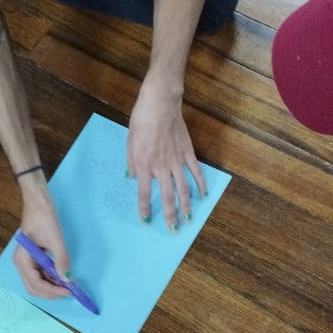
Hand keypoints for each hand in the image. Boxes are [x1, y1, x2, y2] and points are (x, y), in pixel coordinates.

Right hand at [15, 186, 71, 299]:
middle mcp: (20, 263)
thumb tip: (67, 279)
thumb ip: (61, 260)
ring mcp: (25, 261)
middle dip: (50, 292)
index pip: (35, 284)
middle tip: (68, 291)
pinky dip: (50, 278)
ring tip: (67, 284)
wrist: (38, 201)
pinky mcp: (31, 257)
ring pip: (36, 282)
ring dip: (51, 286)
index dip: (52, 291)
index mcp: (22, 260)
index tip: (69, 291)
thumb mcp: (55, 239)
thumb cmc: (43, 217)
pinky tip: (61, 275)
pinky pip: (40, 273)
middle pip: (33, 288)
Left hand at [127, 83, 204, 230]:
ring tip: (188, 219)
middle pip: (167, 196)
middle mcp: (160, 166)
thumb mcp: (129, 141)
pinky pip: (195, 172)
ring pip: (183, 188)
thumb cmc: (141, 120)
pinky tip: (203, 195)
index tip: (146, 220)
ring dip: (186, 206)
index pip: (144, 193)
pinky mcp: (187, 152)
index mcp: (143, 164)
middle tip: (173, 230)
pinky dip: (200, 184)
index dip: (145, 208)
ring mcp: (176, 160)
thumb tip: (131, 177)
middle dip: (170, 215)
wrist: (160, 102)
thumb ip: (131, 161)